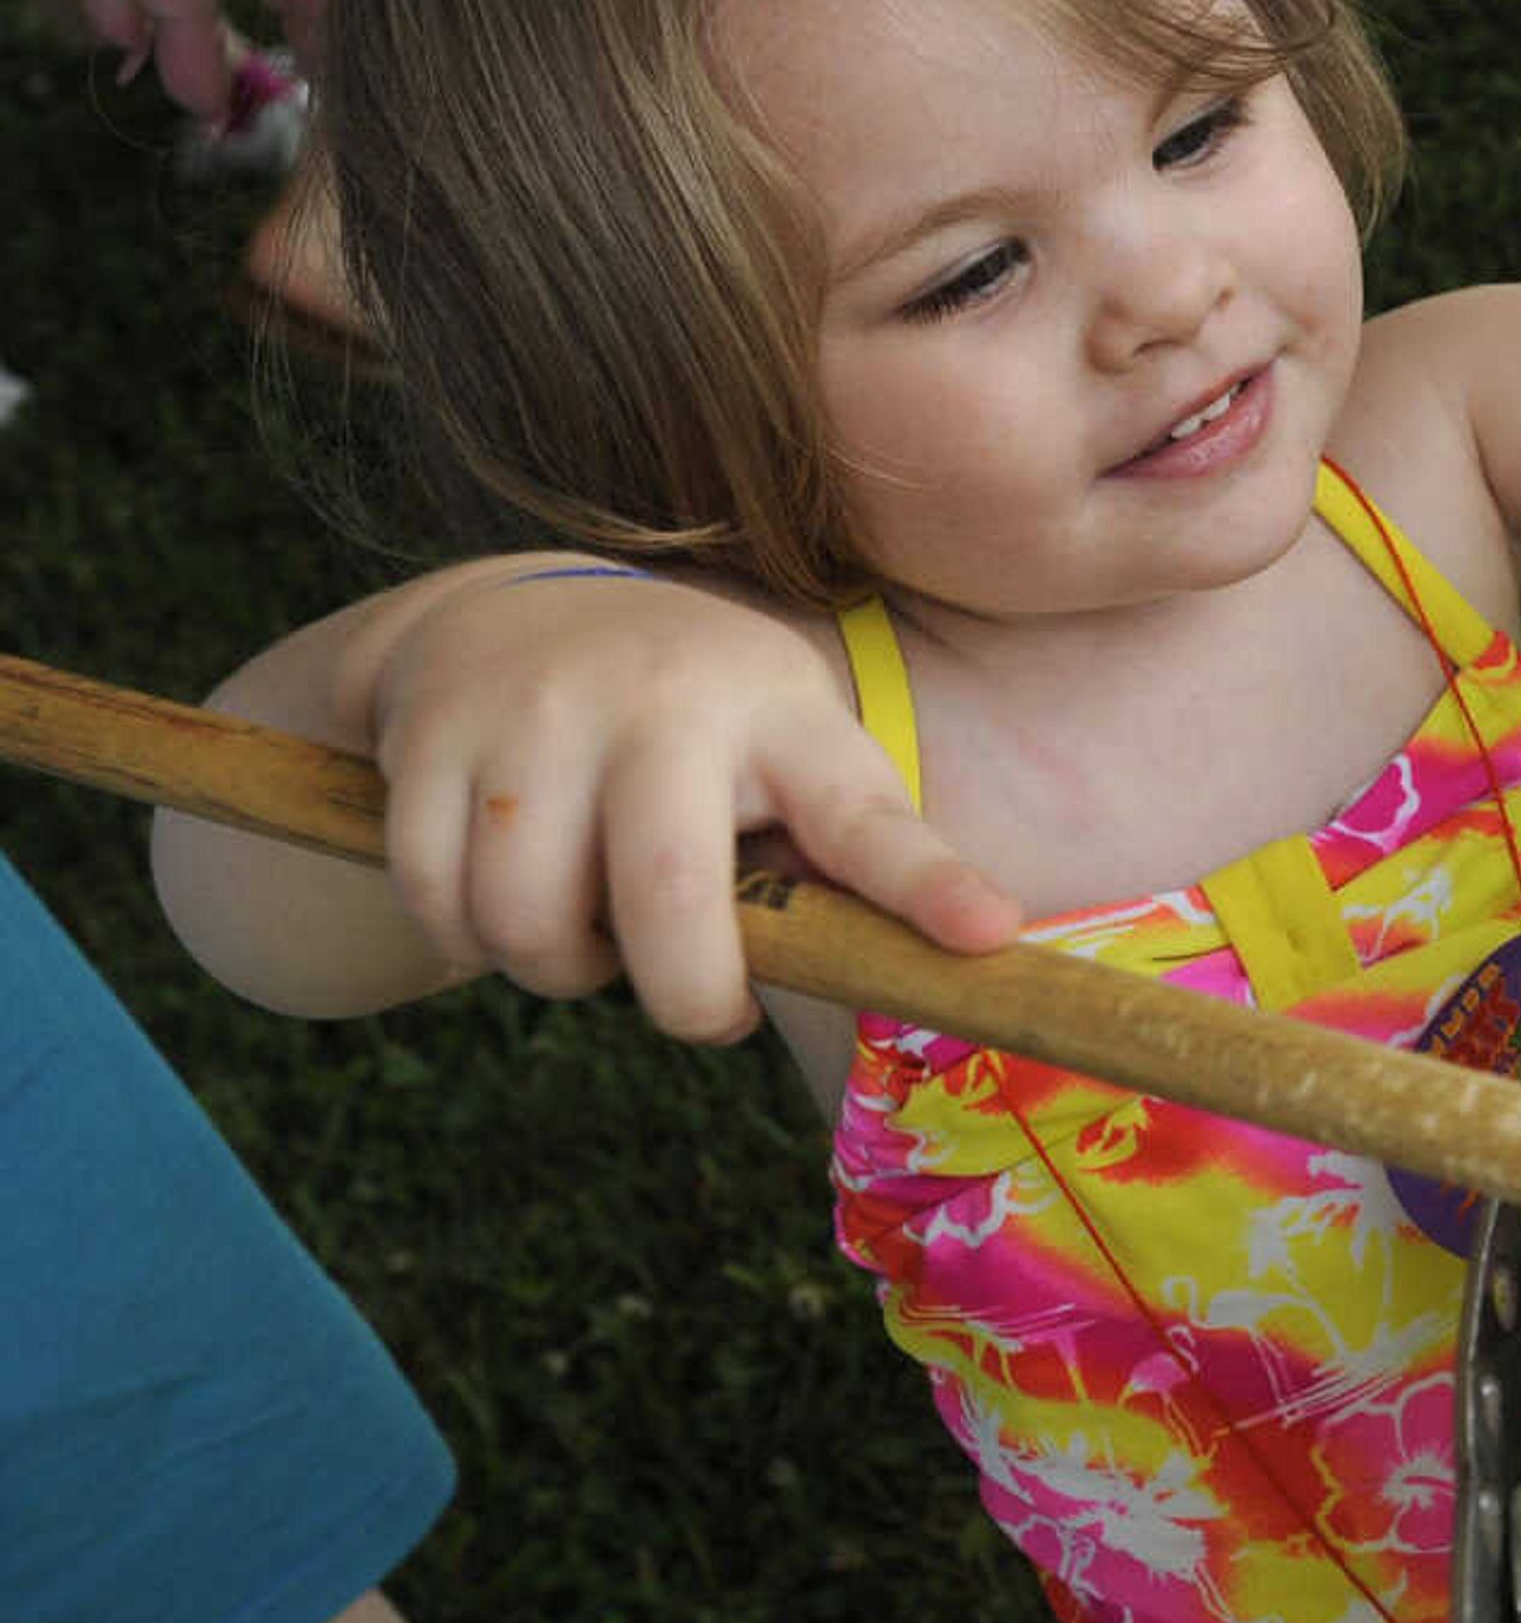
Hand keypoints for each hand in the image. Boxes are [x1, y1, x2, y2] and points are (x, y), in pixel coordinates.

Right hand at [368, 568, 1020, 1042]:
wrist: (512, 616)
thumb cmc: (694, 730)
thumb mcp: (787, 755)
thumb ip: (844, 857)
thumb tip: (951, 965)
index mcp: (782, 716)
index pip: (865, 814)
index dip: (926, 885)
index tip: (988, 937)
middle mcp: (663, 701)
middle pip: (666, 901)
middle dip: (686, 998)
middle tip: (705, 1006)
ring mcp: (537, 710)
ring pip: (531, 921)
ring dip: (560, 971)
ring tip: (593, 928)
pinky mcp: (429, 734)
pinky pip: (439, 903)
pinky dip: (467, 941)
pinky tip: (505, 898)